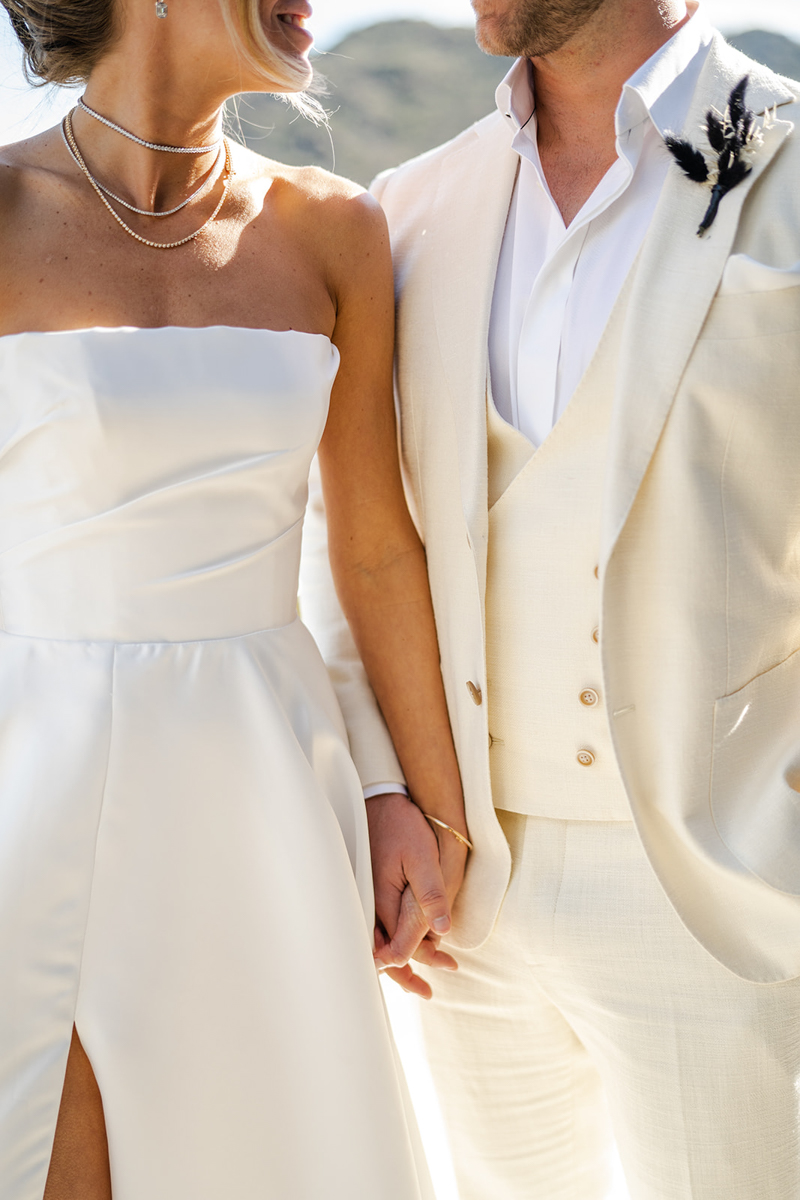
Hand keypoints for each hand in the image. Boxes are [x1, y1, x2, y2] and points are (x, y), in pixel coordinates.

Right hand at [367, 792, 468, 997]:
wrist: (381, 800)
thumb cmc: (402, 826)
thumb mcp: (422, 858)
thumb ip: (431, 896)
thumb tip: (441, 933)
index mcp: (381, 900)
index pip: (399, 946)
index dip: (421, 963)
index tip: (442, 973)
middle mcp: (368, 903)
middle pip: (384, 951)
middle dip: (407, 973)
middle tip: (429, 992)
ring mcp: (365, 896)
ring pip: (379, 941)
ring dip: (398, 960)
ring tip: (419, 980)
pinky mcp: (367, 889)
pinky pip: (376, 925)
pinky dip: (390, 941)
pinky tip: (401, 945)